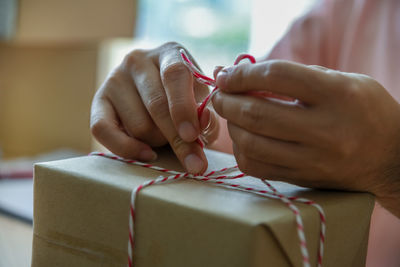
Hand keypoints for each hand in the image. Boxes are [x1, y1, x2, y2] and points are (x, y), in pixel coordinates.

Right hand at [90, 42, 219, 173]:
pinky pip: (103, 130)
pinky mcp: (98, 100)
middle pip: (157, 104)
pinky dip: (127, 148)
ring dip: (158, 141)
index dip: (184, 108)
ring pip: (139, 125)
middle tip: (194, 162)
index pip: (175, 75)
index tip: (192, 136)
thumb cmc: (185, 100)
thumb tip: (203, 123)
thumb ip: (205, 115)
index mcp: (169, 52)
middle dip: (177, 138)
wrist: (157, 98)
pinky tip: (146, 154)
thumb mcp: (201, 101)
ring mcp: (115, 78)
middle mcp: (138, 60)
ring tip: (166, 138)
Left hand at [212, 60, 399, 216]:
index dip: (243, 73)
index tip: (226, 75)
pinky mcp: (302, 179)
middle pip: (257, 113)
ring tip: (230, 113)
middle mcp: (325, 130)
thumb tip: (241, 72)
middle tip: (219, 93)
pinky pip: (256, 167)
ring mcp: (313, 160)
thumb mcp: (341, 80)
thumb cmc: (364, 110)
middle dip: (226, 100)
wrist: (391, 158)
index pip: (277, 76)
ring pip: (251, 144)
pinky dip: (241, 149)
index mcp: (337, 94)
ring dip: (231, 125)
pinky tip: (243, 136)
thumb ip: (293, 76)